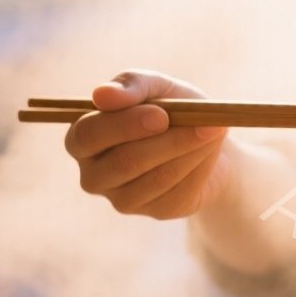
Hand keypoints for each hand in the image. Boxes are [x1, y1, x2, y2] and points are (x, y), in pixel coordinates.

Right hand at [64, 71, 231, 219]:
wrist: (206, 139)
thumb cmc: (171, 107)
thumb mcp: (156, 86)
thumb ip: (130, 85)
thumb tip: (101, 95)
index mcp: (82, 139)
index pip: (87, 136)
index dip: (123, 126)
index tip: (161, 115)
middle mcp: (94, 175)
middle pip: (124, 163)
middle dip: (167, 142)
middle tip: (202, 124)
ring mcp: (123, 199)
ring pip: (156, 178)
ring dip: (190, 150)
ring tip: (213, 129)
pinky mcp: (157, 211)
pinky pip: (179, 190)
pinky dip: (200, 165)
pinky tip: (209, 150)